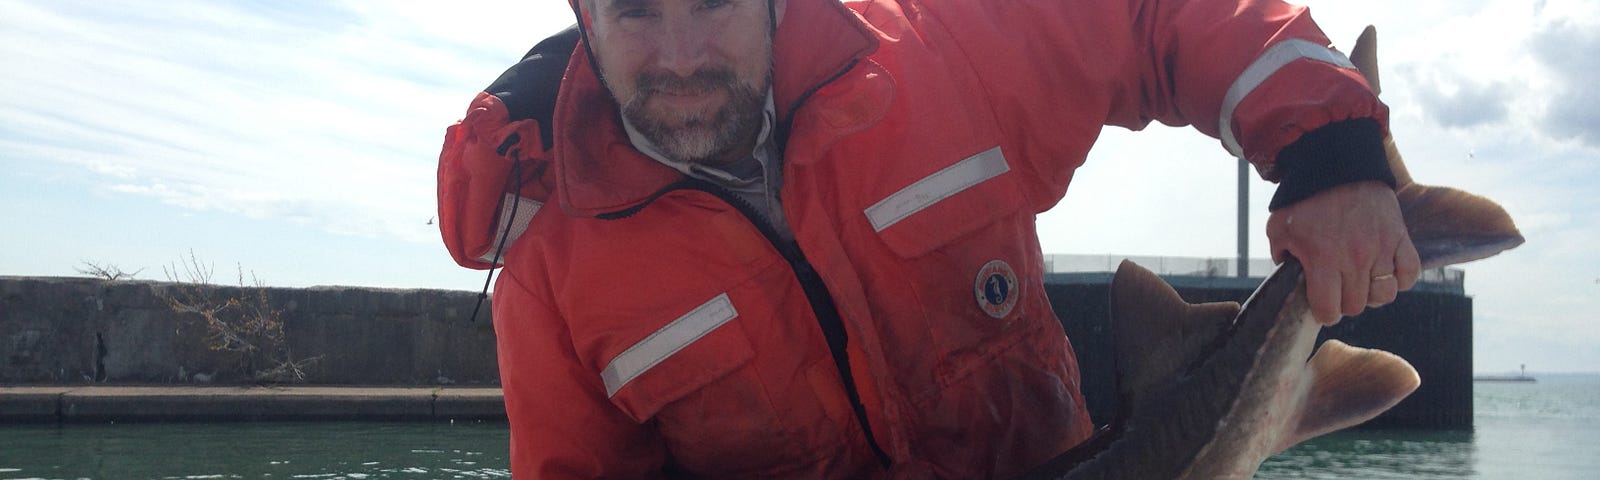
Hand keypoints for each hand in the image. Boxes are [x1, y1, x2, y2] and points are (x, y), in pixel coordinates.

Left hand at [1266, 181, 1420, 324]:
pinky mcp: (1399, 237)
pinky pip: (1410, 274)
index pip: (1329, 309)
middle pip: (1356, 305)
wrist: (1338, 163)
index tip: (1323, 306)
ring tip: (1361, 281)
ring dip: (1372, 293)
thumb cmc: (1305, 198)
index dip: (1324, 313)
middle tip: (1339, 289)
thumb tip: (1290, 279)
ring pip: (1385, 295)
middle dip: (1345, 302)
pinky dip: (1400, 279)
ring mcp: (1381, 248)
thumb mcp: (1279, 228)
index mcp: (1322, 259)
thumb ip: (1281, 257)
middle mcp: (1354, 258)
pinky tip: (1385, 272)